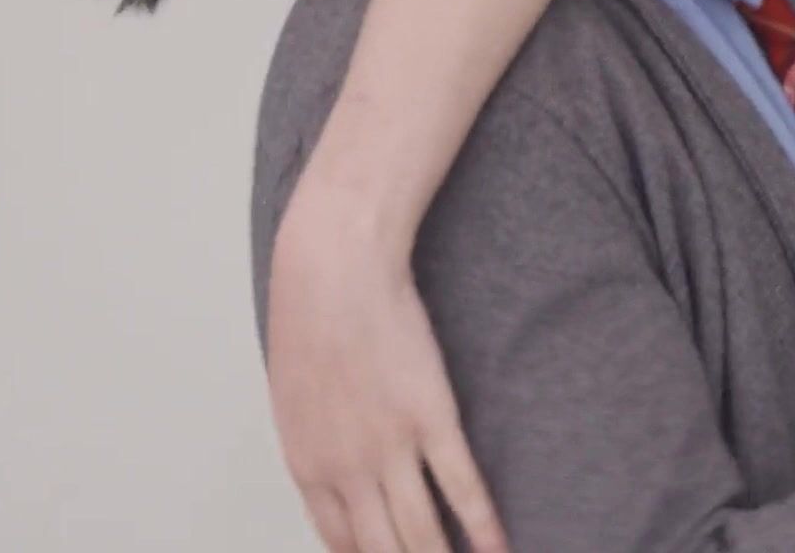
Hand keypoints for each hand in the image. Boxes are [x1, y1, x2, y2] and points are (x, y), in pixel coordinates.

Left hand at [264, 195, 508, 552]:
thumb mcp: (295, 397)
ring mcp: (391, 447)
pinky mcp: (432, 418)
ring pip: (423, 535)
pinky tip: (498, 549)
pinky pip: (463, 487)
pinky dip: (484, 527)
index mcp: (308, 467)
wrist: (334, 269)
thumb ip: (319, 444)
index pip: (342, 544)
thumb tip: (338, 473)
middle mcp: (347, 470)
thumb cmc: (309, 320)